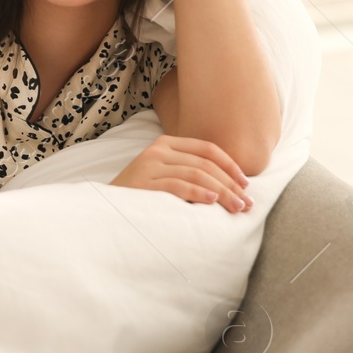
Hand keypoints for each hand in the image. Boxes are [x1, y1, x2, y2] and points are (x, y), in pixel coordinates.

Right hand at [109, 135, 253, 212]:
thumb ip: (189, 172)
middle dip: (230, 184)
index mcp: (166, 143)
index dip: (231, 166)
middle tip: (246, 203)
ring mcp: (149, 165)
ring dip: (221, 193)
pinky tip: (212, 201)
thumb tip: (231, 186)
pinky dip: (198, 193)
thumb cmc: (141, 197)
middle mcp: (158, 150)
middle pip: (205, 164)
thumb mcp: (165, 176)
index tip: (246, 184)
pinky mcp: (144, 183)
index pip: (207, 149)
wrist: (106, 209)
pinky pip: (178, 185)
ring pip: (196, 174)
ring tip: (236, 207)